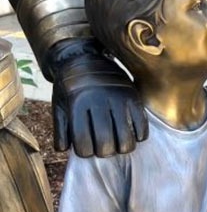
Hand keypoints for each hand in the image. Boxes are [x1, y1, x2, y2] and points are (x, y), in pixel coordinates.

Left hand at [48, 39, 146, 156]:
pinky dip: (139, 136)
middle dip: (104, 152)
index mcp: (77, 105)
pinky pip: (142, 128)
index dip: (85, 152)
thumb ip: (61, 129)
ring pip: (126, 141)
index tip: (87, 148)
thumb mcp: (58, 105)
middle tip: (103, 146)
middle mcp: (99, 102)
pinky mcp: (134, 97)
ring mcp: (119, 99)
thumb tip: (65, 150)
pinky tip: (132, 133)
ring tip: (118, 142)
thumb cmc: (70, 87)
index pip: (84, 145)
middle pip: (106, 146)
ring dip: (122, 148)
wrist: (86, 58)